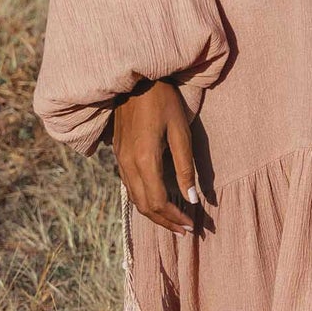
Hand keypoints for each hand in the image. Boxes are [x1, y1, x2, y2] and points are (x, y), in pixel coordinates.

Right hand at [112, 79, 198, 234]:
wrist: (136, 79)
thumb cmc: (163, 101)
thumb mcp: (181, 132)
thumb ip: (185, 168)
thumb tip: (192, 200)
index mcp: (144, 160)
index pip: (158, 202)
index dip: (175, 218)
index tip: (192, 225)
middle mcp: (128, 164)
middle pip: (144, 206)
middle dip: (165, 222)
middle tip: (185, 231)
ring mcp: (120, 160)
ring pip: (134, 199)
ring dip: (154, 214)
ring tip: (174, 222)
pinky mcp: (119, 155)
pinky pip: (129, 187)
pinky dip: (144, 200)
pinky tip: (158, 201)